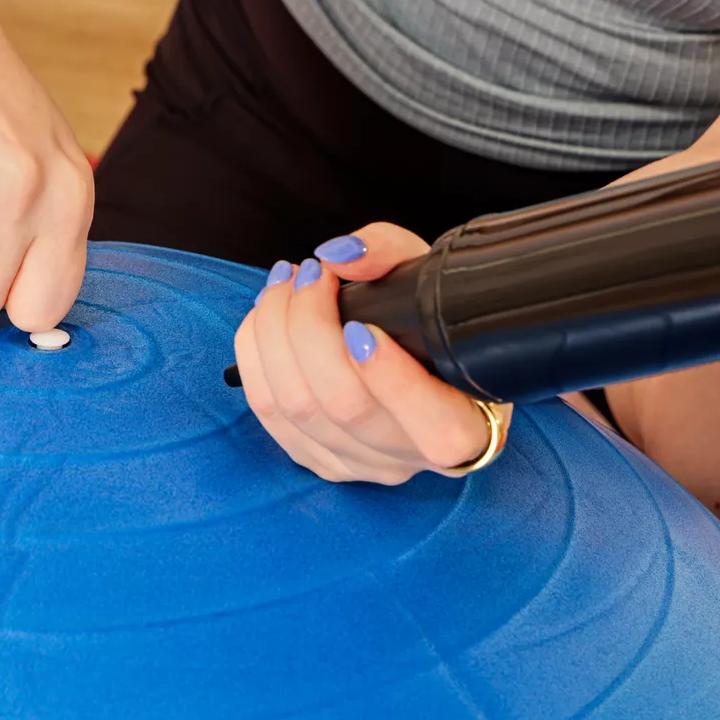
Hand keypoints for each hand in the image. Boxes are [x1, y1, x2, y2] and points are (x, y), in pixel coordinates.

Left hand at [233, 223, 511, 483]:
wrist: (419, 354)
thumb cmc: (430, 318)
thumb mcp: (429, 275)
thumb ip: (392, 256)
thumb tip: (338, 256)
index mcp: (464, 426)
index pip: (435, 429)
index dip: (392, 379)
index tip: (361, 324)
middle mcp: (412, 456)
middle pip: (344, 406)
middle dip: (309, 326)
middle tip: (310, 273)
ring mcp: (359, 463)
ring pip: (296, 407)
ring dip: (274, 332)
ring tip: (284, 283)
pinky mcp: (314, 456)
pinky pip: (266, 409)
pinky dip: (255, 352)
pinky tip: (265, 315)